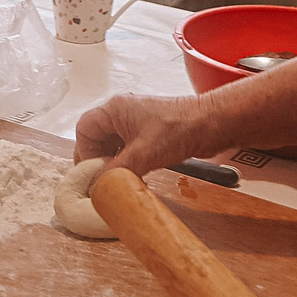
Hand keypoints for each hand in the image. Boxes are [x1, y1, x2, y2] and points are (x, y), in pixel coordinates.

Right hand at [73, 92, 219, 176]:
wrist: (212, 123)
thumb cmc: (180, 129)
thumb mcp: (143, 153)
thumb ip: (116, 170)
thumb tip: (97, 187)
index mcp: (116, 109)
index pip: (85, 129)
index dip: (84, 152)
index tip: (90, 173)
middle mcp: (123, 113)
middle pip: (97, 136)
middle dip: (98, 159)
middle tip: (103, 179)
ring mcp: (137, 122)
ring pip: (113, 144)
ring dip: (114, 162)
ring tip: (119, 179)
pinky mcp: (150, 133)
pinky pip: (129, 148)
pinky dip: (127, 162)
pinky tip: (134, 175)